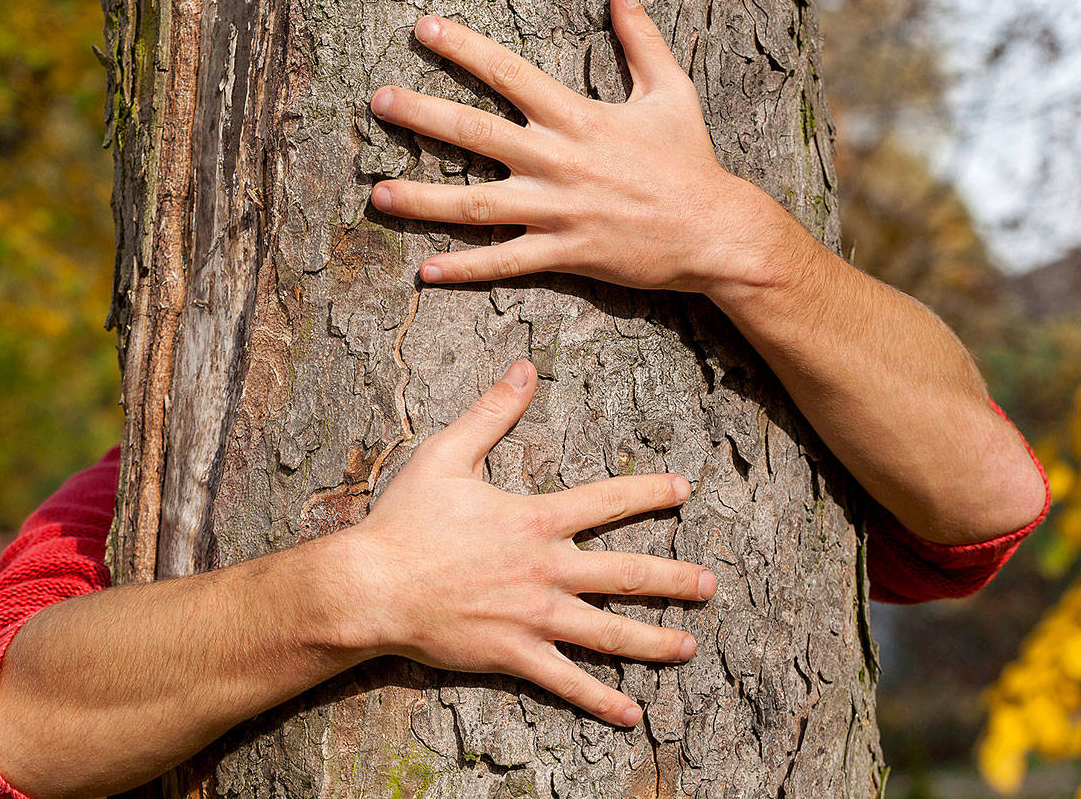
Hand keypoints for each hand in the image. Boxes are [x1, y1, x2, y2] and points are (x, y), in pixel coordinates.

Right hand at [344, 359, 716, 726]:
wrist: (372, 587)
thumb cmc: (406, 520)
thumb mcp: (447, 453)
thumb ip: (492, 411)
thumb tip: (525, 367)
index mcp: (538, 519)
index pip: (611, 500)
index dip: (652, 492)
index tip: (684, 491)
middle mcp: (548, 570)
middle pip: (628, 575)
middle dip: (675, 580)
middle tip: (709, 586)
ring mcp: (536, 618)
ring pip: (611, 633)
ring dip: (655, 641)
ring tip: (689, 646)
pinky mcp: (515, 655)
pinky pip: (568, 681)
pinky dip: (601, 700)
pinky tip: (633, 713)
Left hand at [369, 0, 790, 294]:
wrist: (715, 232)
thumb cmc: (691, 161)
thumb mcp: (671, 90)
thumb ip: (640, 38)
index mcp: (577, 116)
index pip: (508, 72)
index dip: (462, 48)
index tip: (422, 29)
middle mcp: (558, 160)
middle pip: (474, 132)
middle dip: (421, 115)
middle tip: (377, 102)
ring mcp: (557, 210)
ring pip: (476, 204)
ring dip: (423, 199)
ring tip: (377, 194)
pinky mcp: (565, 253)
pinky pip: (505, 262)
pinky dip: (465, 269)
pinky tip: (425, 272)